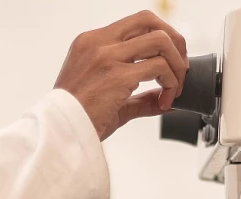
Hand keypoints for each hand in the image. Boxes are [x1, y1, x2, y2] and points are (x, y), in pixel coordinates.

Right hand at [54, 10, 187, 139]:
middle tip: (180, 68)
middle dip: (175, 42)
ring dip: (176, 66)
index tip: (169, 59)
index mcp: (90, 43)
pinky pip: (159, 69)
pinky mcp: (117, 76)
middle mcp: (98, 43)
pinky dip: (170, 85)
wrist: (59, 134)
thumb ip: (136, 96)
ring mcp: (107, 57)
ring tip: (174, 89)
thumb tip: (162, 98)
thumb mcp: (106, 100)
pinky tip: (165, 102)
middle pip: (150, 22)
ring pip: (160, 41)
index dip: (160, 37)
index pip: (135, 23)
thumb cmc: (76, 120)